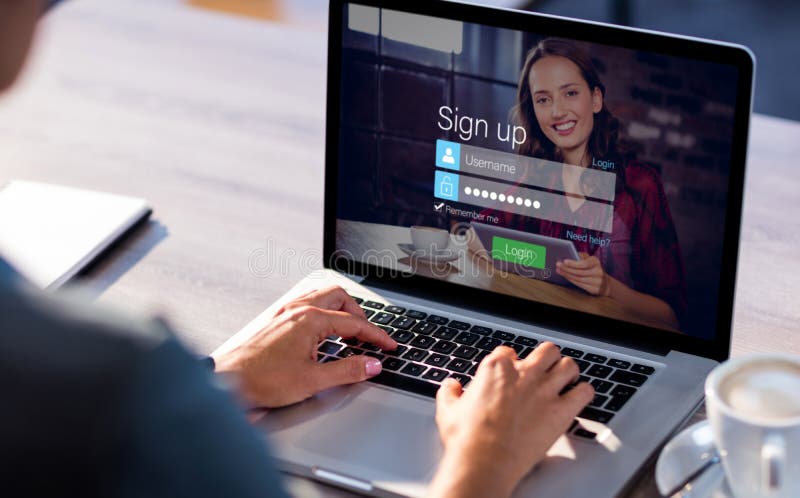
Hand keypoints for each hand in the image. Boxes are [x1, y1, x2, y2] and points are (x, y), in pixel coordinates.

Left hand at [212, 286, 396, 407]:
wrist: (227, 381)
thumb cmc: (262, 379)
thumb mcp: (313, 380)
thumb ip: (347, 371)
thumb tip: (371, 365)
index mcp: (310, 319)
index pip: (354, 323)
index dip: (376, 336)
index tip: (388, 345)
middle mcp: (297, 309)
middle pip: (339, 297)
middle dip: (359, 314)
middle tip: (369, 335)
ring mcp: (284, 312)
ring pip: (321, 296)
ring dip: (340, 308)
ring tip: (349, 329)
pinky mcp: (275, 319)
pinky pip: (306, 302)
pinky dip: (323, 310)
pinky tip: (321, 329)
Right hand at [429, 343, 593, 497]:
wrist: (484, 462)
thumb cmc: (467, 438)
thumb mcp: (448, 411)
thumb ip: (449, 393)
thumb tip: (451, 386)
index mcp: (496, 368)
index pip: (510, 351)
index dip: (511, 362)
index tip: (512, 372)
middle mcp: (523, 373)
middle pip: (546, 350)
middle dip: (547, 359)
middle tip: (545, 371)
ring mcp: (545, 390)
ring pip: (569, 365)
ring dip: (568, 372)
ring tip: (567, 380)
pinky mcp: (561, 411)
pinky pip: (585, 392)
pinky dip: (584, 393)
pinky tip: (579, 398)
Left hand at [556, 252, 610, 295]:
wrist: (605, 283)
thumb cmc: (594, 268)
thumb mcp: (590, 259)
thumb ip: (581, 256)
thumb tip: (570, 254)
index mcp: (596, 262)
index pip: (585, 263)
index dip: (574, 263)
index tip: (564, 261)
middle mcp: (598, 272)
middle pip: (579, 272)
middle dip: (566, 268)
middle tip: (558, 265)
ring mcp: (596, 282)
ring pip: (578, 279)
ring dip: (566, 274)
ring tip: (559, 270)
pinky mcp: (593, 289)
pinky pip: (579, 284)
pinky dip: (570, 279)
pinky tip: (565, 275)